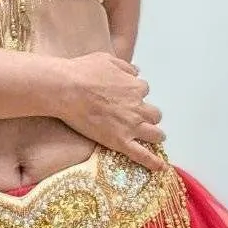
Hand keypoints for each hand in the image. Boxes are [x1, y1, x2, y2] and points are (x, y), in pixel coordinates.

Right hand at [57, 52, 166, 171]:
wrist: (67, 89)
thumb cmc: (83, 72)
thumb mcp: (107, 59)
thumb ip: (125, 67)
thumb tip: (135, 72)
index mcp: (135, 87)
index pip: (143, 91)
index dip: (135, 94)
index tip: (126, 97)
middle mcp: (137, 107)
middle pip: (154, 114)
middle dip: (149, 115)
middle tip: (139, 117)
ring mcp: (131, 126)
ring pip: (155, 133)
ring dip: (155, 135)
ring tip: (154, 138)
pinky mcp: (120, 141)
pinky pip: (142, 154)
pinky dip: (153, 162)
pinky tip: (160, 167)